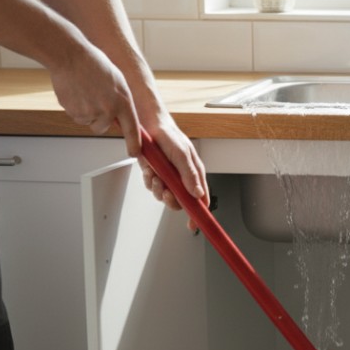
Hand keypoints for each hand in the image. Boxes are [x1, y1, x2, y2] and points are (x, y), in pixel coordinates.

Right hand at [48, 40, 140, 156]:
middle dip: (99, 118)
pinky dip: (75, 106)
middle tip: (94, 98)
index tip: (135, 153)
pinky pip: (75, 115)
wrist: (69, 56)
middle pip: (103, 127)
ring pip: (88, 121)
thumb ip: (121, 101)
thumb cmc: (93, 63)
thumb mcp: (118, 81)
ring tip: (84, 90)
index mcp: (122, 102)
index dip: (133, 143)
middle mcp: (107, 111)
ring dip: (86, 111)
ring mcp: (89, 113)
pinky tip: (75, 91)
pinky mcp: (73, 112)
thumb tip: (119, 116)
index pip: (132, 129)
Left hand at [138, 115, 208, 232]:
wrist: (148, 124)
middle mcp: (183, 178)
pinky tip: (149, 170)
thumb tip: (198, 194)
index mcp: (194, 174)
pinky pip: (151, 186)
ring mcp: (169, 177)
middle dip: (171, 199)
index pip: (201, 199)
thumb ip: (189, 175)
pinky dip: (148, 181)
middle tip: (166, 191)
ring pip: (164, 195)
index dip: (198, 213)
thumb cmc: (169, 135)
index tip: (193, 225)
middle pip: (180, 201)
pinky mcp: (156, 174)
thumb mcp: (182, 155)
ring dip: (157, 188)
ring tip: (155, 175)